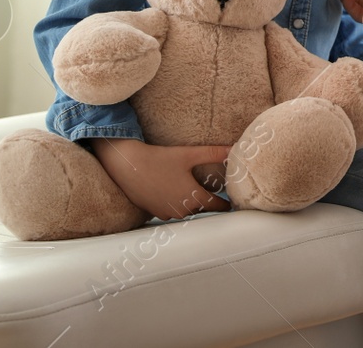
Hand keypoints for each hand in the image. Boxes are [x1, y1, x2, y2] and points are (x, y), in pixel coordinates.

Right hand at [89, 137, 233, 219]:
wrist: (128, 166)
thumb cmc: (159, 159)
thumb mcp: (189, 154)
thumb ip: (213, 153)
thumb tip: (233, 149)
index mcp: (193, 197)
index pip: (216, 205)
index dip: (225, 204)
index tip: (231, 205)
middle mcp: (181, 209)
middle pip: (200, 207)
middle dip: (207, 201)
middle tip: (213, 193)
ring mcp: (167, 213)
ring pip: (185, 210)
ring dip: (190, 203)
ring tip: (193, 193)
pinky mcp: (154, 212)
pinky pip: (171, 211)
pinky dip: (175, 204)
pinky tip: (174, 193)